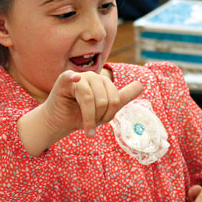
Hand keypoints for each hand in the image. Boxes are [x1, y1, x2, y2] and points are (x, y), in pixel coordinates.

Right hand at [19, 70, 142, 155]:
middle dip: (98, 118)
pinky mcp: (63, 81)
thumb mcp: (105, 109)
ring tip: (84, 125)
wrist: (59, 122)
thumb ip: (123, 97)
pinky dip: (72, 78)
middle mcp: (93, 77)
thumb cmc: (81, 115)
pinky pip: (69, 77)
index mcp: (104, 82)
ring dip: (88, 118)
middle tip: (90, 123)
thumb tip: (141, 84)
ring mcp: (78, 77)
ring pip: (90, 99)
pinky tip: (75, 78)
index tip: (101, 122)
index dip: (109, 115)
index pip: (115, 100)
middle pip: (104, 101)